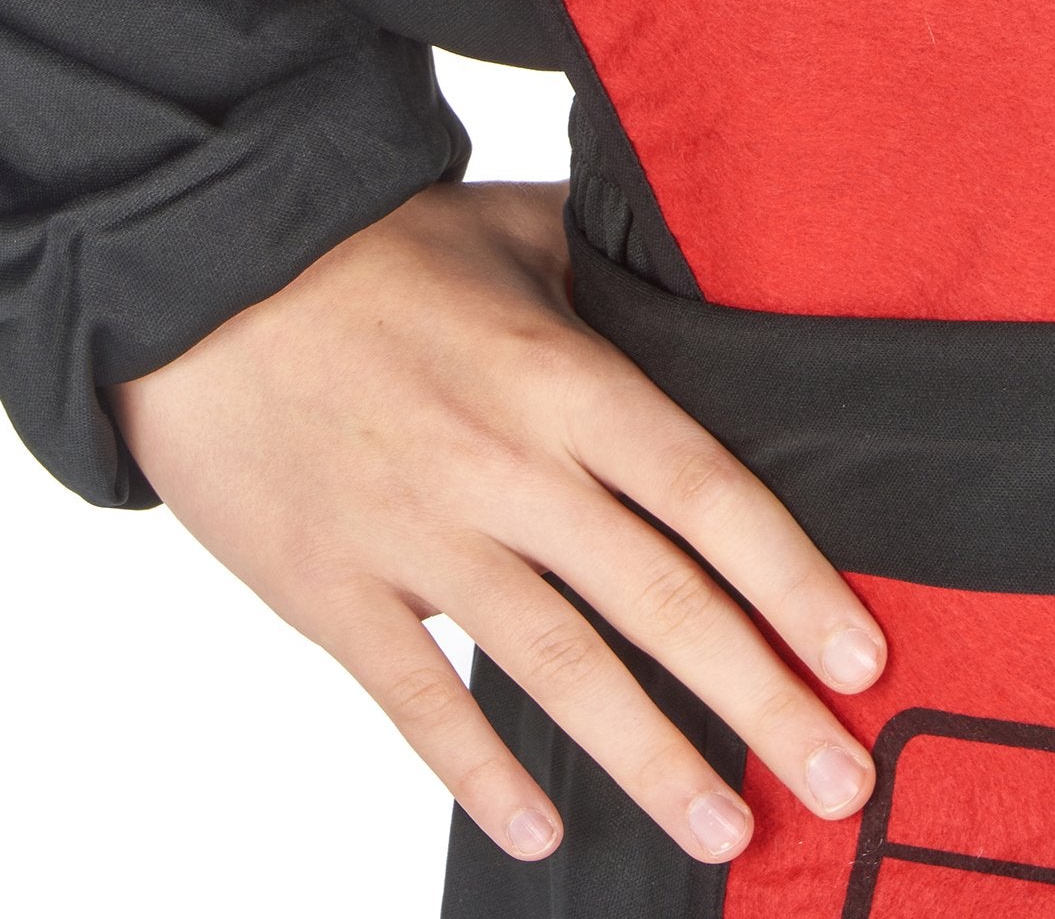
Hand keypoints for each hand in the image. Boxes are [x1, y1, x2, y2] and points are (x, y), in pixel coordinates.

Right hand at [108, 180, 884, 866]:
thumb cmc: (361, 243)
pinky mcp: (329, 585)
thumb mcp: (505, 227)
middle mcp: (499, 464)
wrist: (196, 267)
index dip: (789, 579)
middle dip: (758, 698)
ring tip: (723, 824)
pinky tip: (539, 828)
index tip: (858, 654)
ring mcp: (413, 532)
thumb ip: (609, 263)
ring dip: (648, 756)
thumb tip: (708, 262)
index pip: (702, 492)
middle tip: (838, 776)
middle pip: (655, 598)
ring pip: (554, 666)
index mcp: (555, 375)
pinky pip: (416, 697)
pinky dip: (477, 771)